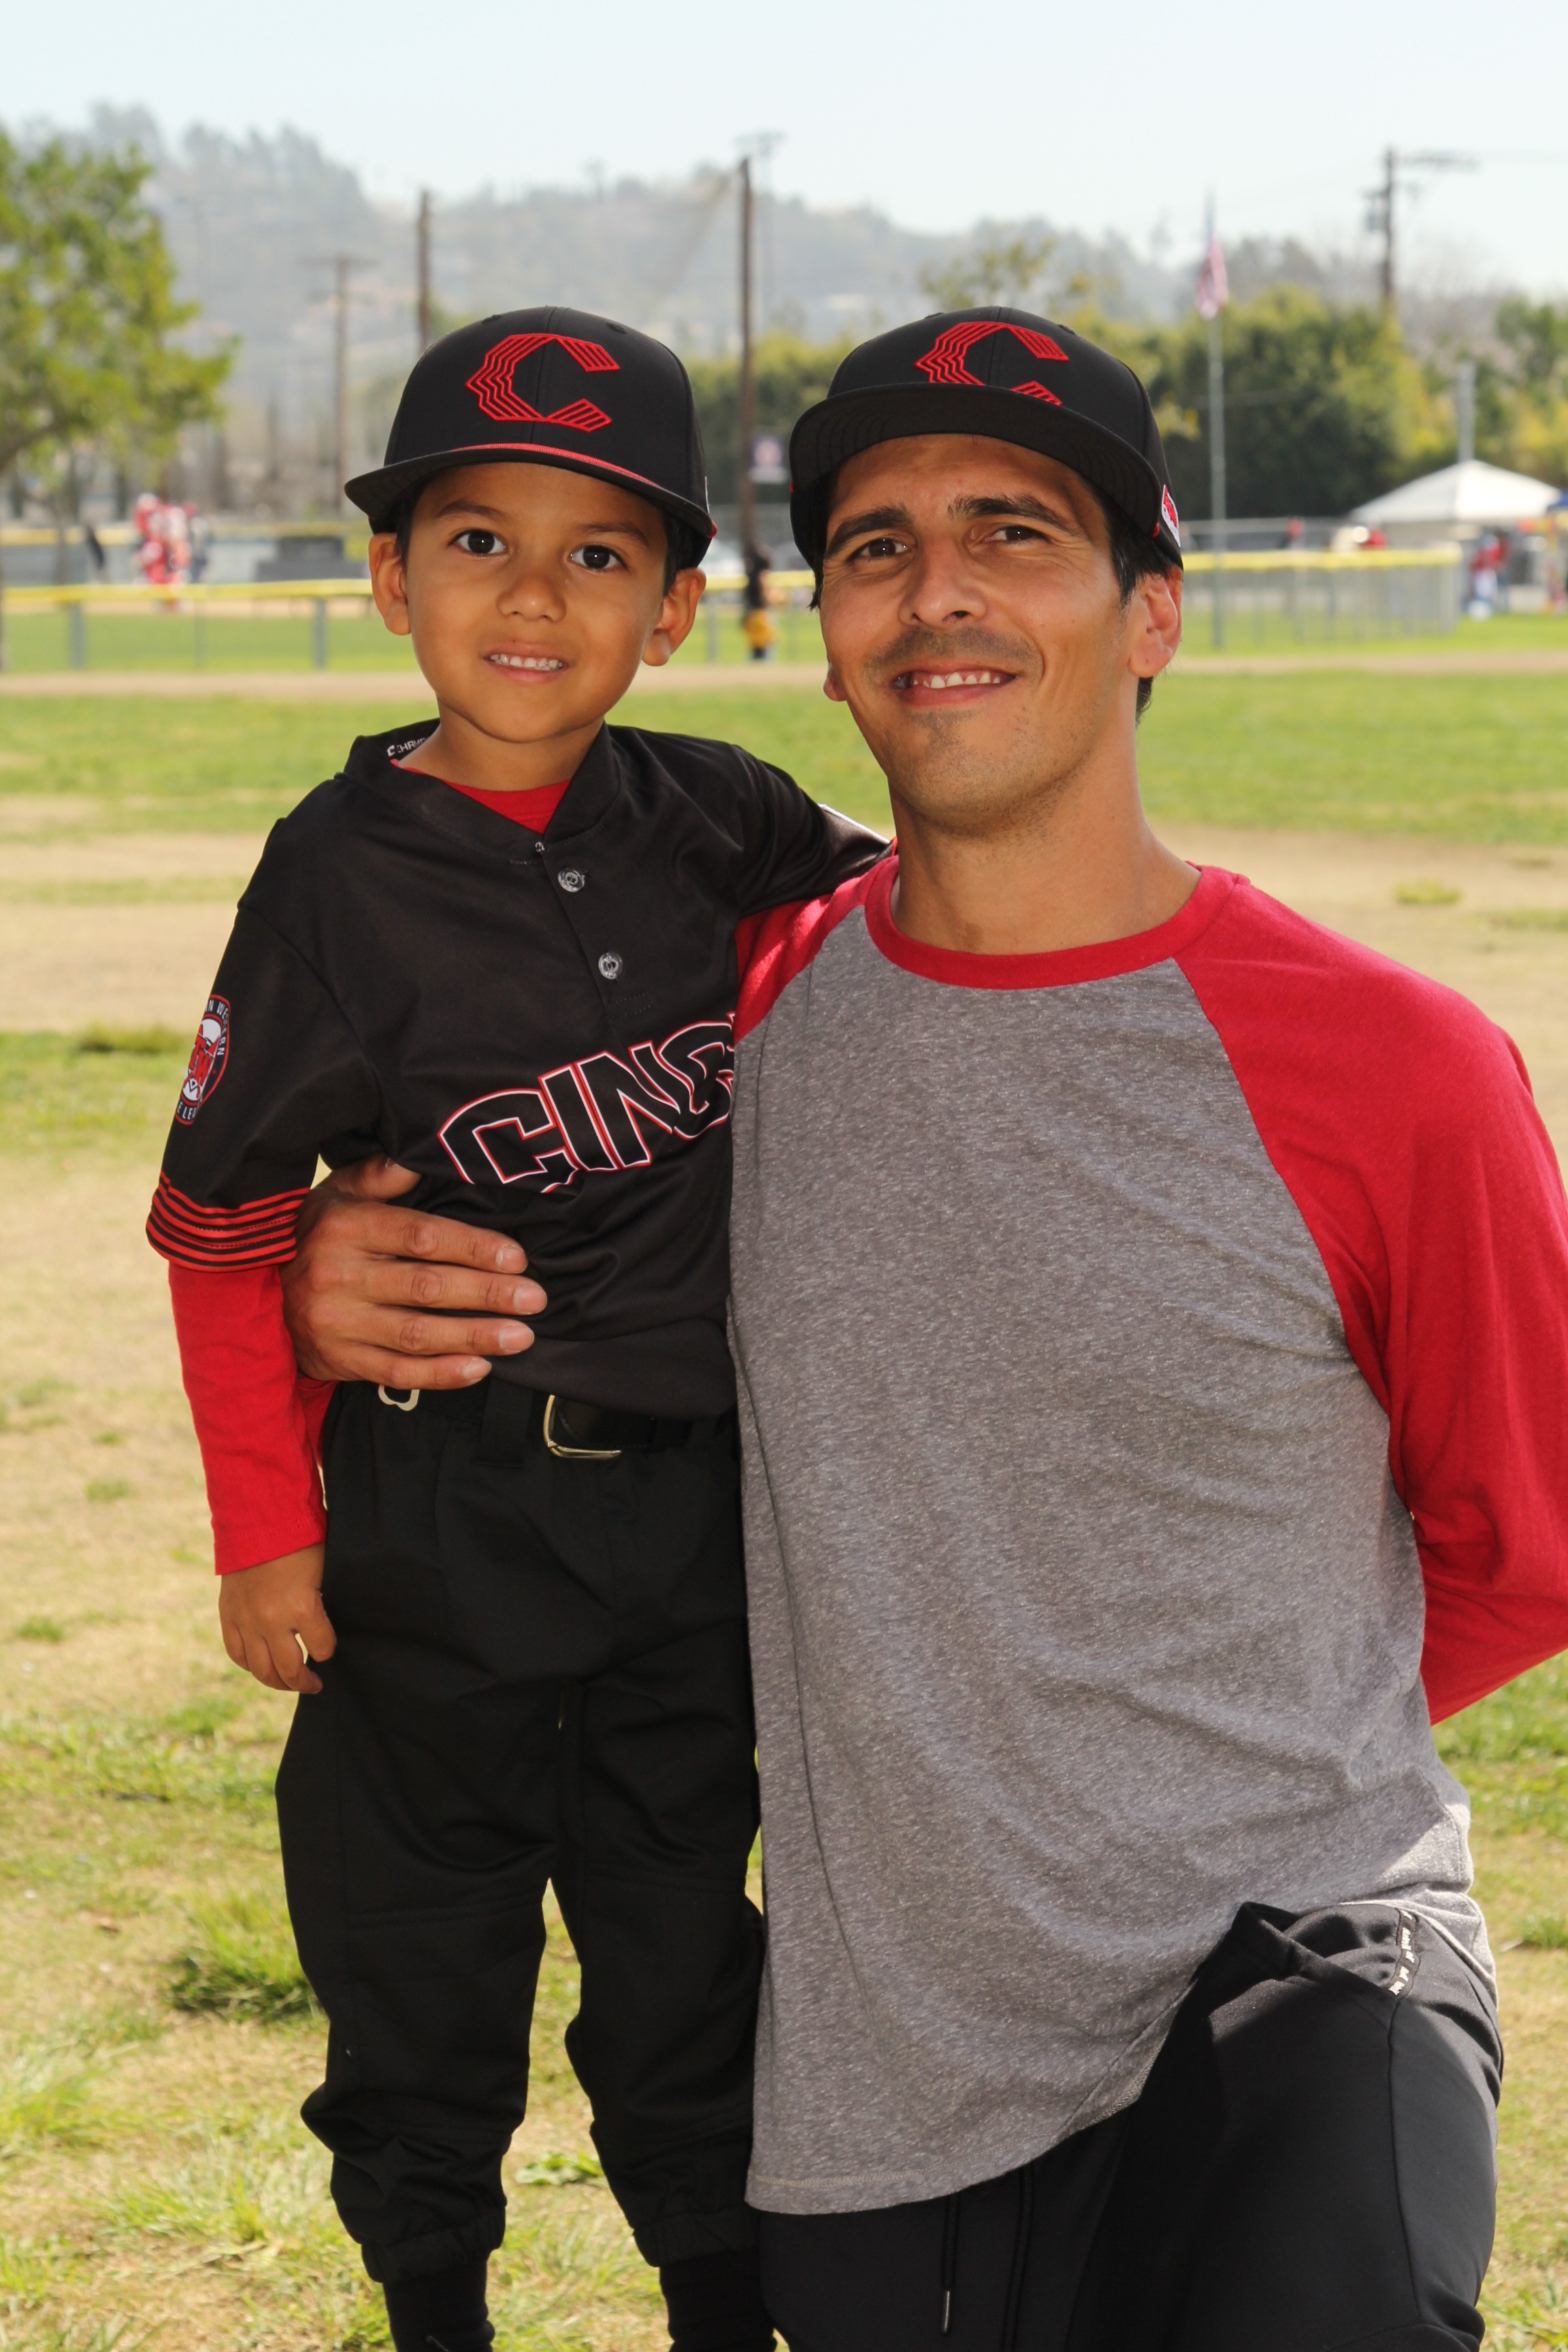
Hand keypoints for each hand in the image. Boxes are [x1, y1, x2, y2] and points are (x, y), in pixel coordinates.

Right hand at [219, 1545, 333, 1694]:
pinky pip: (236, 1654)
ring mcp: (246, 1620)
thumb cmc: (300, 1542)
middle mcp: (272, 1620)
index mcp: (303, 1607)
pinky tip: (261, 1666)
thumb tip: (331, 1627)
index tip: (329, 1647)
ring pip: (260, 1670)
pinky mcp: (228, 1615)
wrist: (258, 1520)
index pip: (323, 1649)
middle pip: (289, 1671)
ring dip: (277, 1682)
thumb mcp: (325, 1571)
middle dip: (305, 1682)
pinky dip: (249, 1665)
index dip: (328, 1650)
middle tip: (315, 1684)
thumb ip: (325, 1602)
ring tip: (289, 1682)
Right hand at [282, 1156, 546, 1389]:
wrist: (255, 1293)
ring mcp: (337, 1322)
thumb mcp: (336, 1193)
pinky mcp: (339, 1360)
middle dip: (487, 1293)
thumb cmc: (314, 1235)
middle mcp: (338, 1275)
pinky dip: (441, 1374)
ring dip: (475, 1336)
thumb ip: (380, 1175)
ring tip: (521, 1336)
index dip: (472, 1247)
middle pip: (426, 1287)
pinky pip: (397, 1372)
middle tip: (535, 1299)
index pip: (419, 1236)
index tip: (516, 1257)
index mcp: (345, 1228)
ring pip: (417, 1334)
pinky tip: (479, 1368)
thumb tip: (422, 1153)